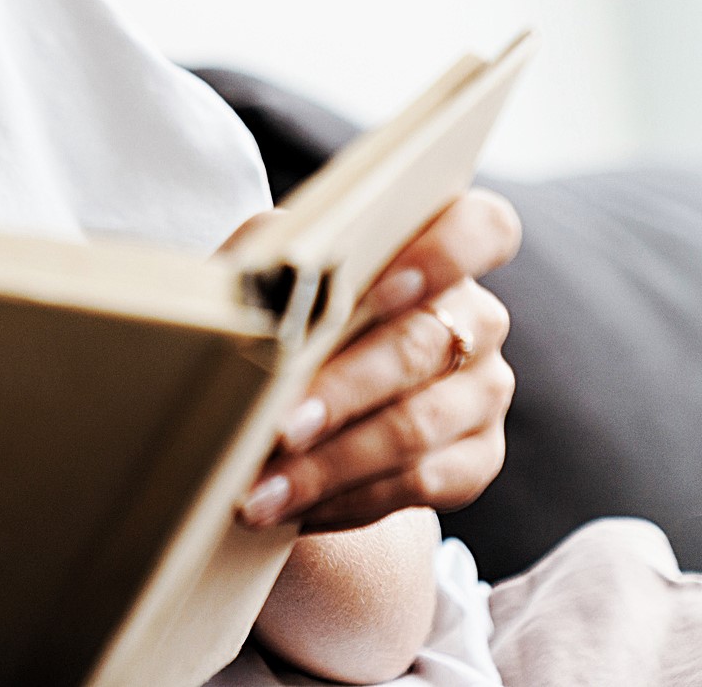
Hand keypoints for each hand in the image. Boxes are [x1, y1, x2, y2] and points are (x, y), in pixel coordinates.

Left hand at [239, 189, 520, 530]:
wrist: (301, 390)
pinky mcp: (477, 459)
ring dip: (330, 464)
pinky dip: (348, 499)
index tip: (380, 291)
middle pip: (421, 347)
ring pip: (416, 428)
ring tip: (262, 488)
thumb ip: (274, 252)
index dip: (441, 257)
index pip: (482, 230)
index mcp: (439, 252)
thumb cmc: (287, 309)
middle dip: (344, 390)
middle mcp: (476, 319)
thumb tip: (254, 280)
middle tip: (279, 426)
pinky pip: (420, 486)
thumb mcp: (275, 266)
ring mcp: (485, 391)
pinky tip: (294, 510)